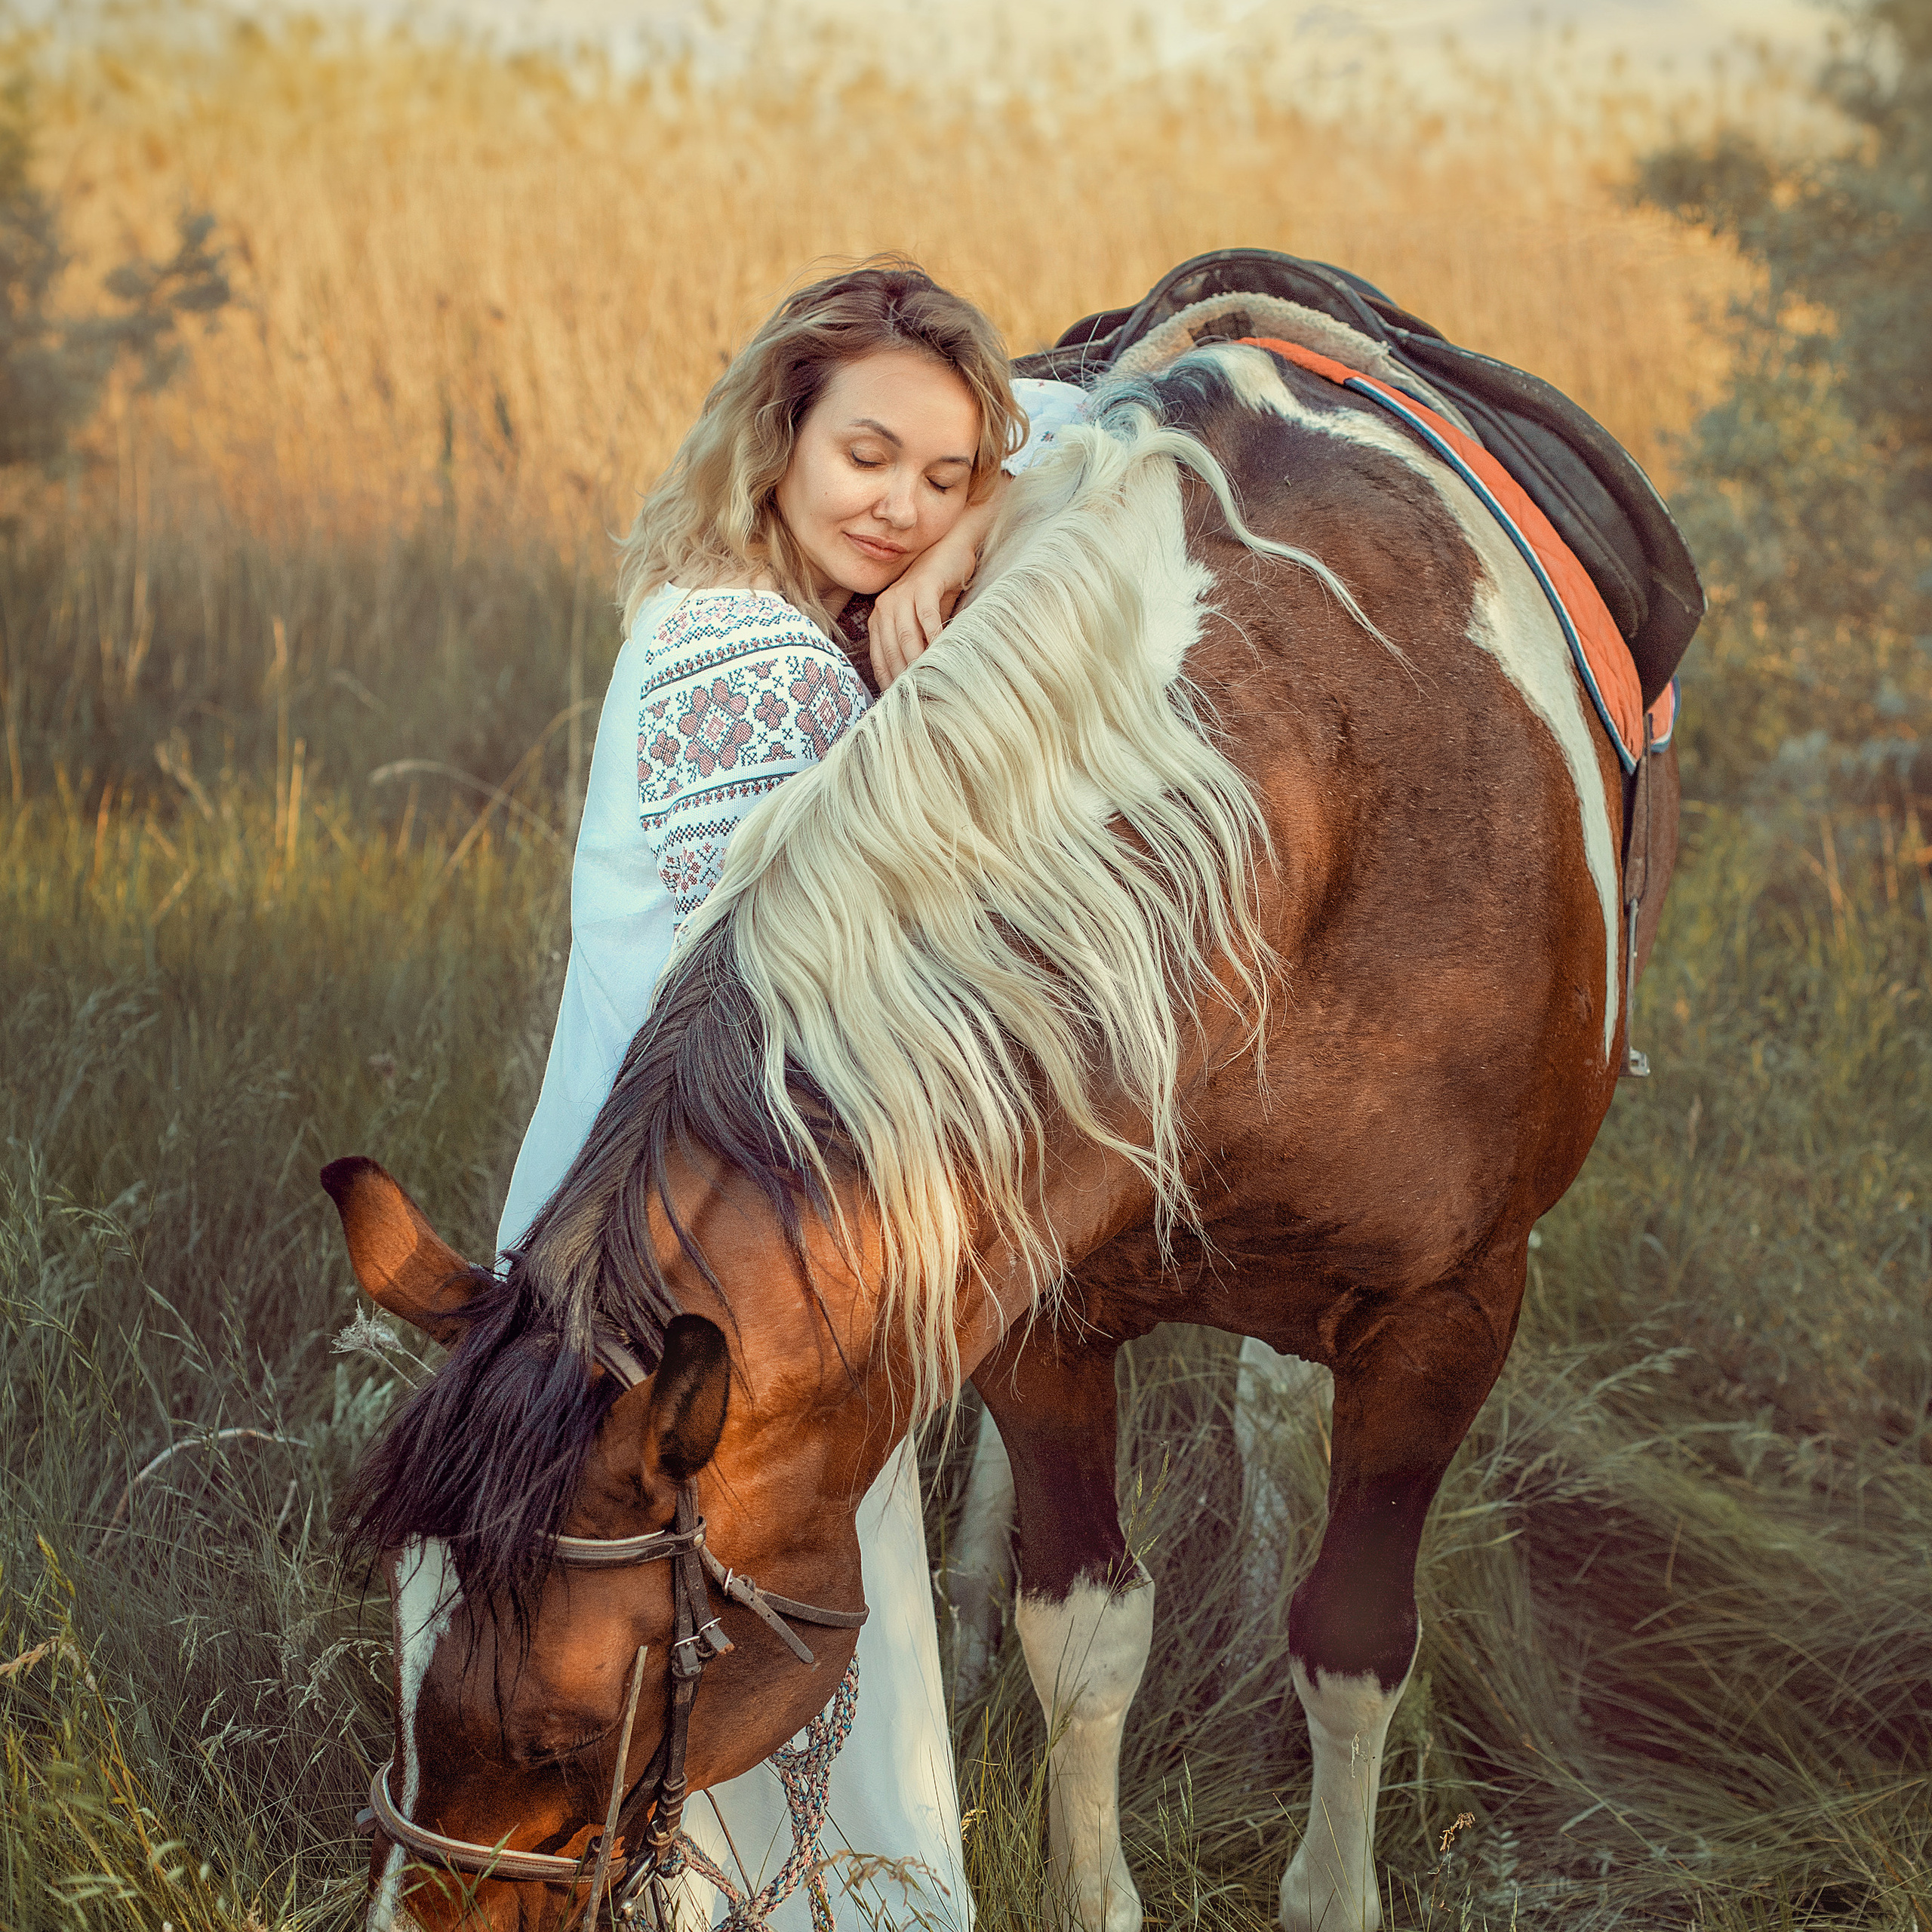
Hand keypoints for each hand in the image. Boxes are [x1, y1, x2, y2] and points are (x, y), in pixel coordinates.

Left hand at [867, 524, 974, 688]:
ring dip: (918, 661)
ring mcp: (902, 595)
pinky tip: (943, 651)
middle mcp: (885, 606)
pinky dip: (934, 636)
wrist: (950, 549)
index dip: (889, 681)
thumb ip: (914, 644)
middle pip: (893, 650)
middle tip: (918, 700)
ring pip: (908, 637)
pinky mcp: (923, 585)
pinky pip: (927, 617)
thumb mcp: (920, 619)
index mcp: (879, 617)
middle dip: (904, 676)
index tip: (900, 703)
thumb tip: (916, 681)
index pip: (880, 657)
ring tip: (929, 682)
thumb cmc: (937, 589)